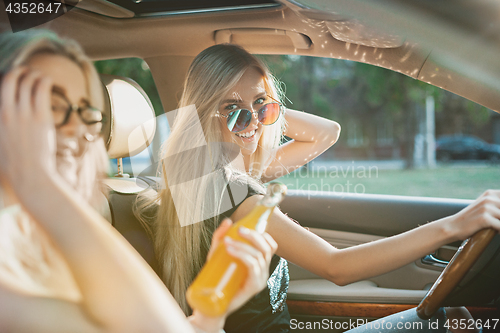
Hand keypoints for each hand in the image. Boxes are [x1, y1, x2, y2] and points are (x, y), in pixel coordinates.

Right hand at [0, 67, 55, 197]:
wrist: (29, 175)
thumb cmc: (13, 166)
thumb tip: (3, 121)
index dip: (4, 80)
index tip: (9, 79)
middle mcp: (6, 113)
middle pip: (9, 80)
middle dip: (17, 71)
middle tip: (24, 70)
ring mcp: (24, 114)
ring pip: (27, 83)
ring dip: (33, 74)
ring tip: (38, 75)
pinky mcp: (41, 118)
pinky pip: (41, 91)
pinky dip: (44, 81)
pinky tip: (47, 80)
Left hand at [208, 218, 277, 314]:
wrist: (212, 303)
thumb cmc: (217, 278)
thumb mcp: (217, 254)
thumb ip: (221, 237)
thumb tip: (228, 221)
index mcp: (259, 263)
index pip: (270, 246)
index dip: (263, 234)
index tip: (248, 226)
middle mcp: (263, 271)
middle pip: (266, 248)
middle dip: (253, 235)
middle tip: (238, 229)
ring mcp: (260, 279)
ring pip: (258, 256)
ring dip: (242, 245)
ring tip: (227, 242)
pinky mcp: (254, 286)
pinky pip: (253, 266)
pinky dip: (242, 255)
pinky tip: (230, 250)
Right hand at [447, 190, 499, 240]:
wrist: (452, 226)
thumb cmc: (470, 220)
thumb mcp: (484, 207)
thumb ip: (496, 206)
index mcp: (490, 194)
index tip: (498, 215)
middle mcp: (489, 198)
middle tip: (497, 222)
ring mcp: (486, 208)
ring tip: (497, 228)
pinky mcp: (484, 218)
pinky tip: (496, 232)